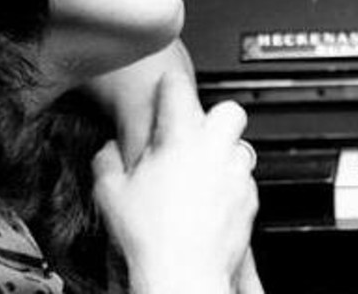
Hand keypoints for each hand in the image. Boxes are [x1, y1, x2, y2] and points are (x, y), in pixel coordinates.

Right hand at [92, 71, 258, 293]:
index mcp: (181, 138)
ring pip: (240, 144)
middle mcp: (214, 150)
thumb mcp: (111, 192)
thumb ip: (108, 161)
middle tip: (196, 131)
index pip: (179, 87)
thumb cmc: (150, 235)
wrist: (184, 274)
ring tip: (203, 168)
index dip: (171, 83)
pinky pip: (244, 178)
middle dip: (214, 115)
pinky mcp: (249, 198)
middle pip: (229, 109)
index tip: (167, 87)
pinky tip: (211, 197)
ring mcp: (235, 174)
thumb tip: (108, 152)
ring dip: (224, 151)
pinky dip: (231, 182)